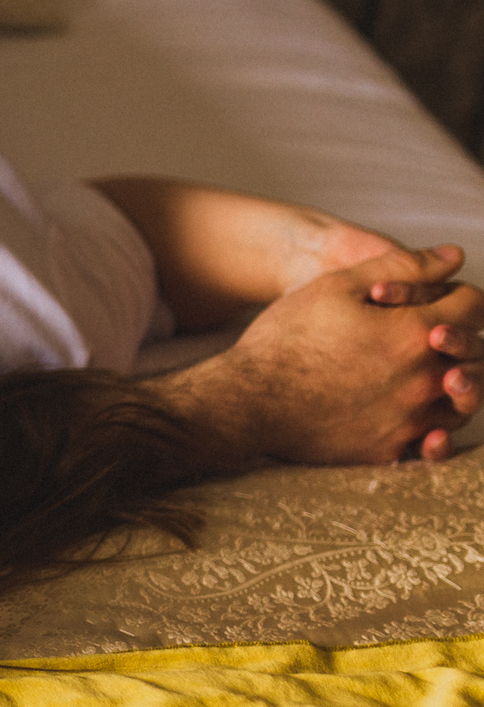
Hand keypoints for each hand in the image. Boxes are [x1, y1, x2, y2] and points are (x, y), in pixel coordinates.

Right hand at [179, 245, 483, 463]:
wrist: (246, 401)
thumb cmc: (286, 339)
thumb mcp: (336, 287)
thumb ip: (401, 267)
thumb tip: (453, 256)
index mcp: (416, 333)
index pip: (472, 305)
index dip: (455, 294)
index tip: (433, 297)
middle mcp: (423, 380)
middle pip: (475, 356)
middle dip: (458, 339)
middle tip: (430, 335)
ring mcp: (409, 420)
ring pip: (461, 402)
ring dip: (451, 383)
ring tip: (422, 374)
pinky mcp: (389, 450)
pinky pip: (433, 442)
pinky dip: (434, 428)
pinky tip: (414, 415)